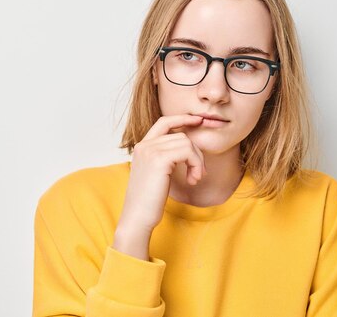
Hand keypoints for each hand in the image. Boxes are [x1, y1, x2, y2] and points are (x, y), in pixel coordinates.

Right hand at [117, 114, 205, 233]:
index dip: (182, 119)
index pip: (164, 122)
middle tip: (199, 173)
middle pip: (181, 135)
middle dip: (196, 153)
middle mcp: (144, 145)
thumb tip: (188, 146)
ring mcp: (150, 151)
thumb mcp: (156, 174)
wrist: (137, 217)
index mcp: (142, 147)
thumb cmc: (148, 201)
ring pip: (187, 142)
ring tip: (195, 178)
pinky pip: (188, 151)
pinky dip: (196, 165)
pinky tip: (193, 180)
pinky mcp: (159, 159)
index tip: (198, 120)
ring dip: (198, 161)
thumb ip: (165, 157)